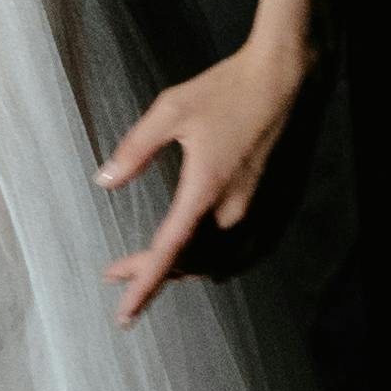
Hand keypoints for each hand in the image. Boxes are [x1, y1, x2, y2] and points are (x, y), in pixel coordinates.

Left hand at [95, 44, 306, 324]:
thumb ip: (135, 150)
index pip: (168, 253)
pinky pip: (242, 250)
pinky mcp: (270, 202)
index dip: (142, 285)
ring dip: (183, 268)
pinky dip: (216, 260)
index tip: (124, 313)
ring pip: (217, 261)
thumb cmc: (227, 88)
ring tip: (150, 264)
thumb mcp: (170, 111)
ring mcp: (256, 209)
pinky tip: (200, 252)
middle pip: (189, 263)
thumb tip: (104, 181)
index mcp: (205, 191)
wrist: (285, 77)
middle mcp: (233, 210)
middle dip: (152, 274)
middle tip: (115, 273)